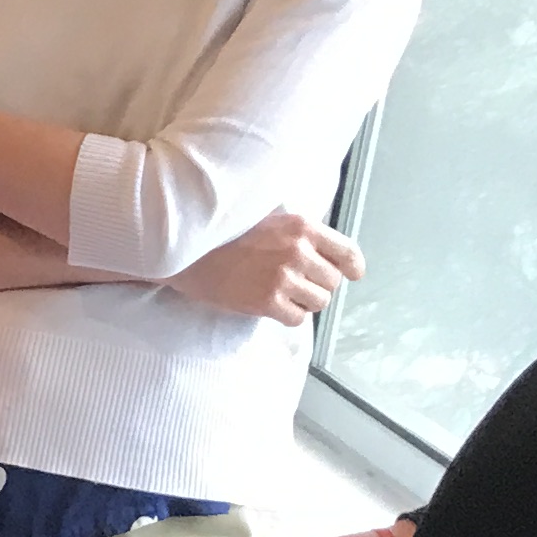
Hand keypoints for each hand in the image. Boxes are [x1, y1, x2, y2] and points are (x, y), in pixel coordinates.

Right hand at [168, 207, 360, 323]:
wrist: (185, 251)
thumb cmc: (224, 234)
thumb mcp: (268, 217)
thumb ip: (300, 231)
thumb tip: (328, 252)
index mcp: (301, 226)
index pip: (347, 252)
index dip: (351, 267)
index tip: (350, 274)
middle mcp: (297, 250)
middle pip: (332, 282)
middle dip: (316, 284)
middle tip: (292, 280)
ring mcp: (283, 277)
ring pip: (318, 302)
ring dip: (303, 301)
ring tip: (280, 291)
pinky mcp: (267, 301)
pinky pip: (297, 318)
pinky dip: (287, 315)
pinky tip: (269, 303)